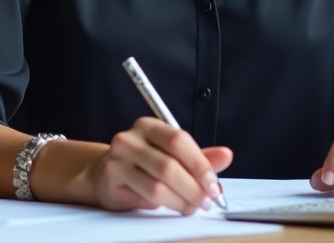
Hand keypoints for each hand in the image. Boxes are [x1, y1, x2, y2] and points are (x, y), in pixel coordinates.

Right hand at [82, 117, 231, 213]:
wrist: (106, 178)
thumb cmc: (143, 167)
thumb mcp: (173, 159)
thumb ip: (199, 158)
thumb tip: (226, 155)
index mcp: (150, 126)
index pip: (178, 139)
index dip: (200, 163)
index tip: (214, 183)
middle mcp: (132, 136)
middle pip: (170, 162)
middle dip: (194, 185)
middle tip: (207, 200)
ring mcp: (120, 155)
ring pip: (159, 181)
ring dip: (183, 198)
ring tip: (194, 206)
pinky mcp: (113, 174)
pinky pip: (147, 192)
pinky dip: (169, 203)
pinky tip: (178, 206)